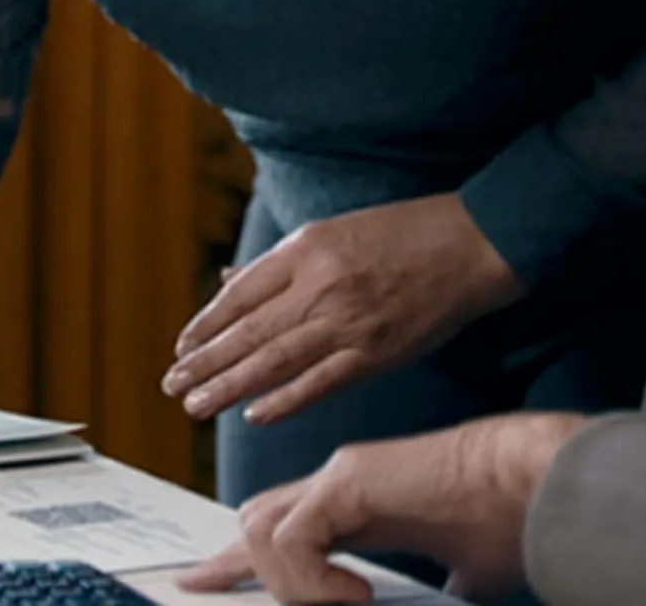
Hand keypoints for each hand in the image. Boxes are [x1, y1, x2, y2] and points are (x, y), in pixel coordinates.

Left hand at [164, 194, 523, 425]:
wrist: (472, 244)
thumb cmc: (404, 232)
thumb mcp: (335, 231)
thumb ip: (281, 262)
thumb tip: (229, 280)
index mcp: (308, 248)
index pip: (241, 294)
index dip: (207, 324)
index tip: (182, 347)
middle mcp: (321, 285)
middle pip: (249, 333)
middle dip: (206, 363)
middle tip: (173, 386)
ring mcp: (349, 322)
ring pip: (275, 362)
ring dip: (230, 387)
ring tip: (196, 406)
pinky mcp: (376, 352)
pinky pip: (320, 383)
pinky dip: (284, 400)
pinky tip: (255, 413)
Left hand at [177, 413, 586, 602]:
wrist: (536, 481)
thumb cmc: (512, 519)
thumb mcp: (461, 573)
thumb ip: (434, 589)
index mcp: (365, 505)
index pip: (287, 527)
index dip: (246, 558)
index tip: (207, 580)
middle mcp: (342, 485)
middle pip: (256, 518)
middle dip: (230, 562)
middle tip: (201, 587)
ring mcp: (341, 477)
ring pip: (259, 526)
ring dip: (286, 579)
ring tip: (338, 602)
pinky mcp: (348, 480)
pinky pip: (290, 536)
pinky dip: (310, 576)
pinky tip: (352, 592)